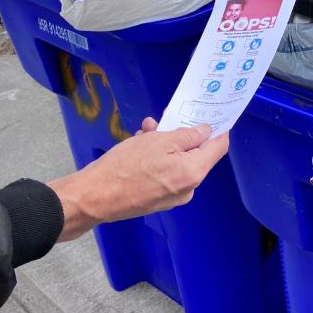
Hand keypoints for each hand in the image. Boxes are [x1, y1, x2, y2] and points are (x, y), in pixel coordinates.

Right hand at [49, 117, 228, 241]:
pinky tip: (139, 143)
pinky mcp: (156, 199)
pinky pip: (165, 172)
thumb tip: (206, 131)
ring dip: (164, 142)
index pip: (218, 147)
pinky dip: (156, 158)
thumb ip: (188, 136)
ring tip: (145, 129)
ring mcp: (172, 196)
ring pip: (177, 161)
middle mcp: (188, 188)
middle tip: (167, 117)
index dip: (219, 129)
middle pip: (196, 154)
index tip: (214, 114)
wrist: (94, 197)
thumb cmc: (127, 166)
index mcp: (193, 173)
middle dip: (181, 133)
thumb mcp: (160, 141)